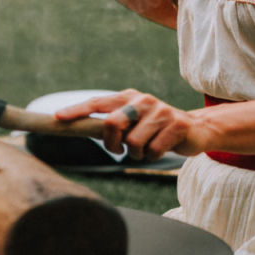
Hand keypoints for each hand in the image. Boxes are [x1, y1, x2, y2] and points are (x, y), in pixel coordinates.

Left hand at [54, 89, 209, 160]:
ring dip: (137, 154)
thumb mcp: (132, 122)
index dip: (77, 111)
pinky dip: (153, 157)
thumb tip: (79, 128)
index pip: (97, 103)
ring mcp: (161, 111)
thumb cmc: (155, 129)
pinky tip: (161, 148)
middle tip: (120, 149)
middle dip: (112, 143)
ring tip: (146, 148)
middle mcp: (142, 100)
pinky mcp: (177, 125)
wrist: (196, 129)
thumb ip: (110, 124)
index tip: (58, 119)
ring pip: (133, 143)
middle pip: (112, 123)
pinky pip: (153, 151)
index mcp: (128, 97)